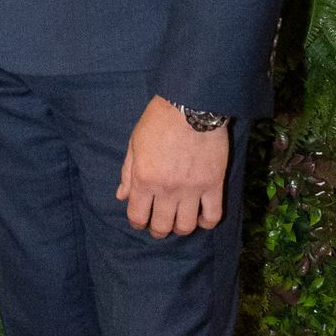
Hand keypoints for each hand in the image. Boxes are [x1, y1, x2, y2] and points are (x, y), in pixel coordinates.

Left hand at [116, 98, 228, 238]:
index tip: (140, 222)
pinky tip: (201, 217)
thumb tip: (121, 196)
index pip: (137, 216)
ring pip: (186, 226)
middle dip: (157, 230)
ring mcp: (191, 189)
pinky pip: (213, 215)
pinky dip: (206, 222)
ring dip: (180, 229)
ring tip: (179, 222)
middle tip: (159, 226)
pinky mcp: (213, 184)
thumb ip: (127, 172)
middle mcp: (166, 189)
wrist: (192, 105)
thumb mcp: (134, 143)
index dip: (137, 223)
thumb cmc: (159, 121)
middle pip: (161, 226)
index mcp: (144, 179)